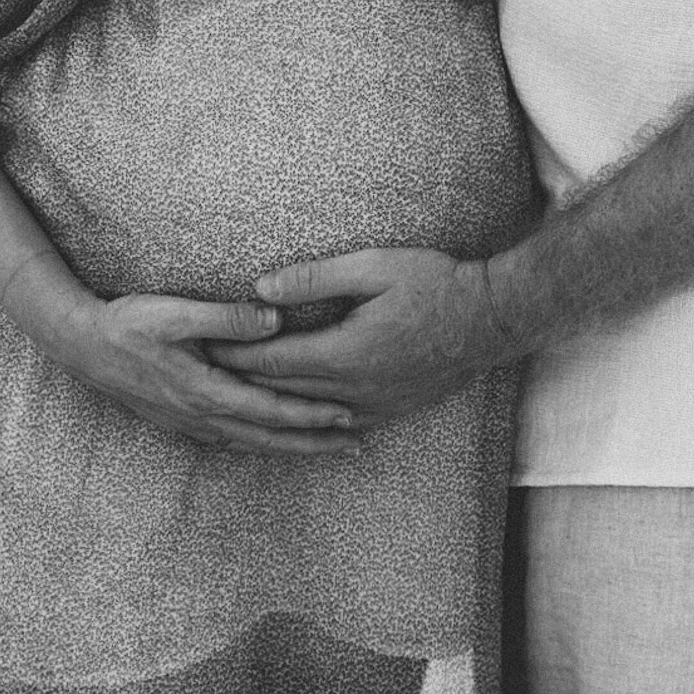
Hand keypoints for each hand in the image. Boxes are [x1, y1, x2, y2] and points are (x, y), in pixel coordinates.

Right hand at [46, 281, 363, 455]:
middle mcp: (202, 416)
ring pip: (252, 444)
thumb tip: (275, 319)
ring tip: (327, 448)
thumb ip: (227, 317)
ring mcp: (191, 423)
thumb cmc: (129, 324)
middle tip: (356, 445)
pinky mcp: (182, 421)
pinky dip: (261, 444)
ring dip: (292, 447)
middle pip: (269, 438)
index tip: (348, 415)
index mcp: (206, 391)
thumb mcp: (177, 313)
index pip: (272, 409)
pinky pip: (232, 441)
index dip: (311, 415)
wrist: (83, 346)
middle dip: (314, 442)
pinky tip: (273, 444)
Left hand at [213, 248, 507, 424]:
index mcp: (345, 353)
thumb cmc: (435, 283)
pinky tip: (290, 421)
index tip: (203, 349)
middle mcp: (353, 390)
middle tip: (203, 374)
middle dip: (241, 382)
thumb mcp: (374, 267)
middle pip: (282, 392)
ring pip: (305, 415)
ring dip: (268, 407)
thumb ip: (316, 278)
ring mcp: (372, 407)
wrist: (491, 321)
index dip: (235, 356)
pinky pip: (334, 426)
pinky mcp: (388, 413)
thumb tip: (262, 288)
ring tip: (234, 399)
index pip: (273, 362)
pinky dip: (305, 423)